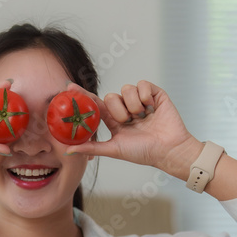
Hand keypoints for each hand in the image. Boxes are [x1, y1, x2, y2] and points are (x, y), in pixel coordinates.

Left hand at [67, 80, 199, 176]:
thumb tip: (67, 151)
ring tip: (142, 118)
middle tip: (128, 122)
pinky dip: (145, 96)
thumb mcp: (113, 149)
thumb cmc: (143, 152)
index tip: (68, 87)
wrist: (168, 149)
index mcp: (114, 120)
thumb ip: (91, 147)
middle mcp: (125, 108)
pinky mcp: (153, 93)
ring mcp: (139, 100)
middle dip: (118, 110)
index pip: (95, 103)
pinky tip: (151, 109)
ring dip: (133, 105)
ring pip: (125, 89)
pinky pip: (141, 84)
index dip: (83, 95)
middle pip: (110, 96)